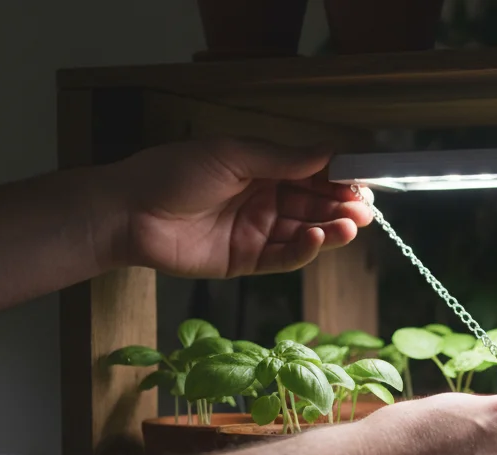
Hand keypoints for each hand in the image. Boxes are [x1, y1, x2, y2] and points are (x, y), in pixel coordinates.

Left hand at [107, 137, 372, 276]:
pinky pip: (285, 257)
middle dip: (343, 206)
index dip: (340, 177)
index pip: (312, 173)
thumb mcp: (232, 155)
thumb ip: (282, 159)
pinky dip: (305, 250)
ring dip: (331, 229)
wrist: (129, 213)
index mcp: (262, 168)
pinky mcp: (247, 260)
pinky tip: (318, 239)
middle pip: (315, 204)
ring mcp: (257, 231)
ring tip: (351, 226)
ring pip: (306, 232)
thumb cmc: (174, 172)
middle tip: (367, 209)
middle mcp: (264, 199)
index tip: (366, 180)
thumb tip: (329, 152)